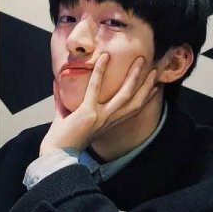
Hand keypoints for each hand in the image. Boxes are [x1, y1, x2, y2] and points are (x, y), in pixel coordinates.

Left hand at [39, 54, 157, 155]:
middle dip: (146, 84)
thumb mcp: (68, 117)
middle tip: (153, 68)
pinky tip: (105, 57)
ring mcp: (100, 117)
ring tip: (140, 60)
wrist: (56, 154)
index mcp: (108, 123)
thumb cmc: (62, 139)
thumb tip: (57, 84)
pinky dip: (100, 71)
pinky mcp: (88, 113)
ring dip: (134, 76)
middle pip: (135, 101)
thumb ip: (65, 101)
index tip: (157, 86)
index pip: (133, 110)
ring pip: (125, 94)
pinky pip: (95, 88)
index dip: (147, 98)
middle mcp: (108, 121)